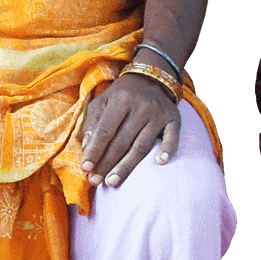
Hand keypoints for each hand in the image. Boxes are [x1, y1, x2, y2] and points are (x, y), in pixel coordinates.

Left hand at [81, 72, 180, 187]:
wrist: (152, 78)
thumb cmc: (122, 94)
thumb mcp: (103, 101)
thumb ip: (93, 122)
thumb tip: (87, 148)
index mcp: (121, 99)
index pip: (105, 130)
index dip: (95, 150)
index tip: (86, 168)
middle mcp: (141, 107)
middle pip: (122, 142)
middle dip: (107, 164)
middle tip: (95, 181)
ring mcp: (159, 114)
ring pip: (142, 146)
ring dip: (127, 166)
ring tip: (112, 181)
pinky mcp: (174, 119)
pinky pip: (172, 137)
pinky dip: (168, 149)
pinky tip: (160, 162)